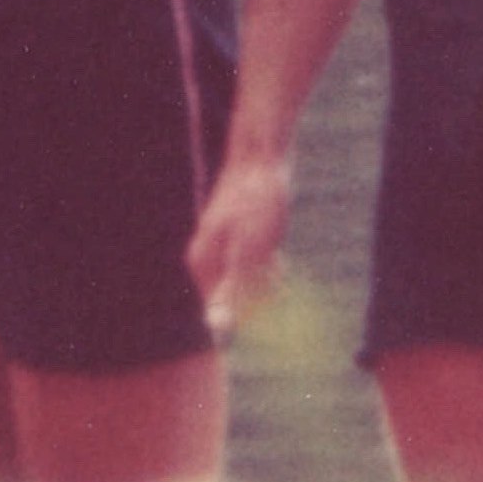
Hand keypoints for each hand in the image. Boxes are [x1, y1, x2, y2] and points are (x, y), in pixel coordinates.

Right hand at [186, 141, 295, 340]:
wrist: (264, 155)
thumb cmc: (257, 202)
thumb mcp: (249, 251)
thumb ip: (233, 288)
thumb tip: (219, 326)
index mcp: (202, 263)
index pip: (221, 310)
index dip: (248, 313)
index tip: (271, 302)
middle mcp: (207, 256)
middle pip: (233, 297)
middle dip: (259, 296)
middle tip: (279, 277)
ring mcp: (221, 245)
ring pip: (245, 281)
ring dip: (266, 283)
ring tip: (279, 266)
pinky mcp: (237, 235)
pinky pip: (251, 266)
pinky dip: (267, 267)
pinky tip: (278, 259)